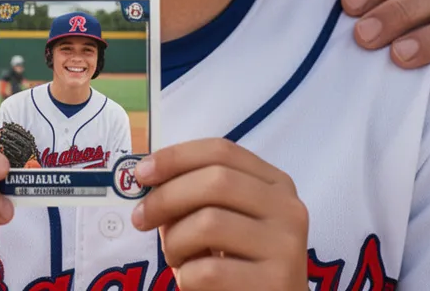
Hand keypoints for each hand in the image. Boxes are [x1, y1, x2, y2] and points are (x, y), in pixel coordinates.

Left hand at [131, 139, 308, 290]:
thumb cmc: (240, 265)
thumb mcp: (225, 222)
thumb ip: (196, 197)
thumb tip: (148, 177)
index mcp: (275, 184)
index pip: (222, 151)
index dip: (177, 156)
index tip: (141, 172)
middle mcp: (288, 208)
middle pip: (216, 181)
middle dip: (167, 196)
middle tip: (141, 218)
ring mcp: (286, 246)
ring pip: (210, 224)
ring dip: (175, 242)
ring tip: (175, 258)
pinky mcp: (276, 282)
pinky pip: (209, 271)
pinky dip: (186, 277)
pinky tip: (192, 283)